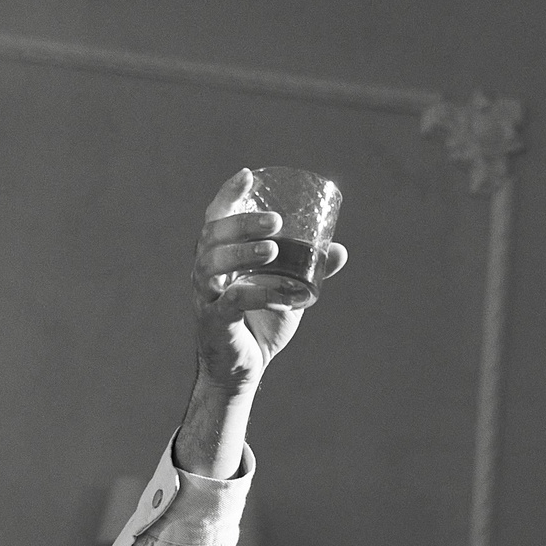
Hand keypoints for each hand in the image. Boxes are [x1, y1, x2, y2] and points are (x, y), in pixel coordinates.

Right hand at [192, 171, 345, 400]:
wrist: (243, 370)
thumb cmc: (260, 324)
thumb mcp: (288, 292)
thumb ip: (309, 271)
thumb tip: (339, 250)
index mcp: (220, 257)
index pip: (216, 218)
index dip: (228, 195)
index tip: (247, 175)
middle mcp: (206, 272)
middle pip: (212, 236)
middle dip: (242, 223)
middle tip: (277, 221)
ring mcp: (206, 297)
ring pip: (211, 265)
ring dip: (242, 253)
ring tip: (273, 250)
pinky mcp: (213, 322)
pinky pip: (229, 303)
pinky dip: (256, 295)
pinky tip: (282, 295)